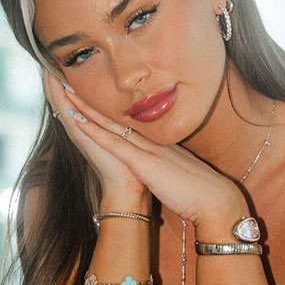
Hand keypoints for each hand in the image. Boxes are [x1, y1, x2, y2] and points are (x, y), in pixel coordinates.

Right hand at [42, 71, 146, 201]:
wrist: (126, 186)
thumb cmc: (130, 164)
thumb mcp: (126, 136)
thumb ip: (124, 125)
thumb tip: (132, 111)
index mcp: (90, 127)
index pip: (76, 100)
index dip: (67, 83)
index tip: (63, 63)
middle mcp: (81, 128)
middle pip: (62, 99)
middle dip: (55, 80)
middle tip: (47, 58)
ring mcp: (79, 132)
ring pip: (60, 103)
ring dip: (52, 85)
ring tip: (46, 65)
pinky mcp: (81, 136)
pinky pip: (67, 112)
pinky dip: (60, 97)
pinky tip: (56, 83)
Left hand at [59, 87, 246, 226]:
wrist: (217, 203)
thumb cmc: (204, 195)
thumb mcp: (185, 176)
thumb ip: (173, 169)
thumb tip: (168, 171)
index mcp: (162, 145)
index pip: (132, 123)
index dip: (112, 110)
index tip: (96, 98)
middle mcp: (153, 141)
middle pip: (119, 116)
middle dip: (95, 100)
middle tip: (73, 82)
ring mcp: (149, 150)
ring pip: (112, 123)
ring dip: (88, 107)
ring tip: (67, 90)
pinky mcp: (145, 164)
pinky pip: (114, 143)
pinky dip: (94, 130)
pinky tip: (76, 119)